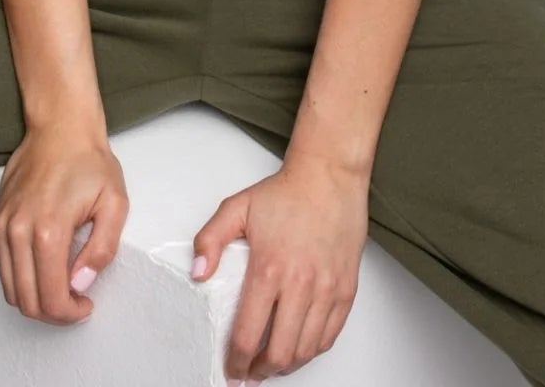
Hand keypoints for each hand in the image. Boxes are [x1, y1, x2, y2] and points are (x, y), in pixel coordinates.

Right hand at [0, 117, 127, 324]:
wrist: (60, 126)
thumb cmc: (88, 161)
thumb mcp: (114, 203)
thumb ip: (101, 250)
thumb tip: (81, 284)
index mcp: (48, 230)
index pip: (51, 298)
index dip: (70, 314)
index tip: (85, 306)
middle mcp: (17, 231)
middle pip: (25, 301)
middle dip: (53, 313)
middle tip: (75, 303)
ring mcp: (0, 225)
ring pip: (10, 288)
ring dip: (35, 299)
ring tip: (61, 288)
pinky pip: (2, 266)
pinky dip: (21, 277)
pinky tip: (44, 265)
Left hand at [191, 152, 367, 379]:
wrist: (329, 176)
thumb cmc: (286, 193)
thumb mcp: (237, 208)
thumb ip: (210, 240)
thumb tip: (198, 273)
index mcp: (270, 269)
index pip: (248, 333)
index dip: (236, 360)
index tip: (231, 368)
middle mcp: (301, 285)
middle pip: (279, 352)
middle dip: (260, 371)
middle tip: (249, 373)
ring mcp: (327, 290)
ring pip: (306, 350)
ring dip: (286, 365)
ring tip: (271, 364)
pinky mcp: (346, 290)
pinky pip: (329, 336)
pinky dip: (312, 350)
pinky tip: (299, 348)